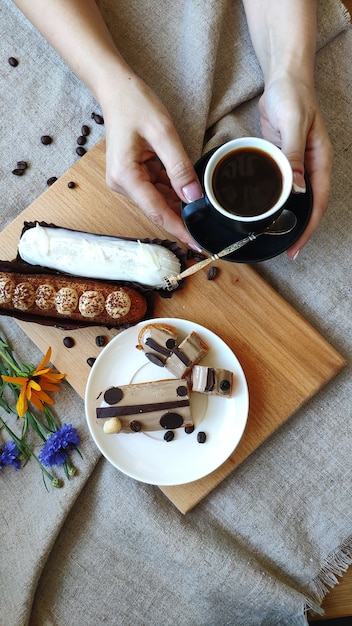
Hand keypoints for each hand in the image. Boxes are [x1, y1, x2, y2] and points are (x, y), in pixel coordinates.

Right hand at [102, 75, 202, 248]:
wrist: (117, 89)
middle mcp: (122, 184)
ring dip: (180, 205)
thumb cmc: (136, 105)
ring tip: (204, 212)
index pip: (157, 211)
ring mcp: (127, 181)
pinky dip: (173, 192)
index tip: (197, 244)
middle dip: (182, 219)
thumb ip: (179, 168)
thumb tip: (193, 198)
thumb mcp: (163, 133)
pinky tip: (190, 194)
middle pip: (157, 210)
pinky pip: (157, 189)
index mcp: (126, 177)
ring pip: (159, 201)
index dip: (179, 229)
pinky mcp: (133, 175)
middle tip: (208, 231)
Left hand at [258, 76, 332, 258]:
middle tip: (285, 249)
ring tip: (273, 235)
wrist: (284, 78)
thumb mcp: (294, 125)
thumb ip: (294, 155)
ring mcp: (296, 164)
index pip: (319, 201)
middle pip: (308, 205)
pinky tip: (261, 210)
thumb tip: (297, 188)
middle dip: (299, 228)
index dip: (309, 227)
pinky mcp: (282, 159)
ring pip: (294, 198)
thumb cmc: (293, 97)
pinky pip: (280, 185)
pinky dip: (273, 199)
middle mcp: (311, 167)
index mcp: (320, 161)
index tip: (296, 246)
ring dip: (286, 216)